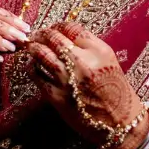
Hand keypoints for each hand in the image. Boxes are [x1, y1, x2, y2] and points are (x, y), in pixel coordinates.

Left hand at [26, 22, 148, 148]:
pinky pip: (36, 75)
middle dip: (43, 34)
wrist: (117, 121)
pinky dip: (31, 67)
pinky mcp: (55, 95)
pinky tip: (32, 65)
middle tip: (39, 35)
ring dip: (34, 47)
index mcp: (99, 51)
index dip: (59, 26)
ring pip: (42, 54)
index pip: (72, 28)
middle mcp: (82, 62)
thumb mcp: (109, 62)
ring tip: (31, 46)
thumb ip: (89, 48)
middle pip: (54, 38)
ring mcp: (66, 79)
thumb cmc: (115, 91)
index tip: (54, 28)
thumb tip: (65, 38)